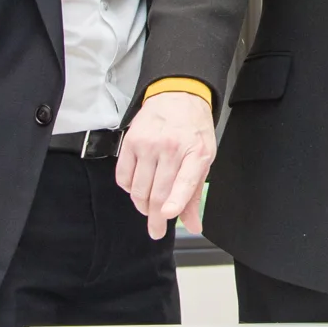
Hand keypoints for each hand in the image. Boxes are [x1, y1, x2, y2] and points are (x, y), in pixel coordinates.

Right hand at [118, 91, 216, 237]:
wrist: (178, 96)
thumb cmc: (193, 130)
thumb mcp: (204, 157)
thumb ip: (194, 193)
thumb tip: (193, 225)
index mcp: (195, 153)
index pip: (184, 182)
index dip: (175, 201)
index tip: (167, 216)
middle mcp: (171, 148)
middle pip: (157, 192)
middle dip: (155, 218)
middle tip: (156, 230)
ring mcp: (149, 145)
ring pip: (139, 189)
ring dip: (142, 205)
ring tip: (148, 208)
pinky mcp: (131, 142)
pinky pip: (123, 177)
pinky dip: (129, 189)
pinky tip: (137, 187)